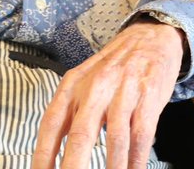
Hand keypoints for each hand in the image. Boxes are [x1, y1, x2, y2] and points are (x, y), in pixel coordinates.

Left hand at [33, 21, 183, 168]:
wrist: (150, 37)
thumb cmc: (113, 66)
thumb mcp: (83, 81)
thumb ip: (69, 113)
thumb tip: (51, 153)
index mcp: (73, 85)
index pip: (51, 124)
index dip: (43, 154)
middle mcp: (95, 88)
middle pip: (80, 134)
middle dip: (73, 166)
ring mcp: (123, 92)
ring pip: (114, 138)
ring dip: (112, 168)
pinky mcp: (148, 98)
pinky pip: (140, 135)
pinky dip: (136, 160)